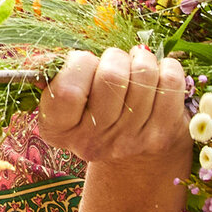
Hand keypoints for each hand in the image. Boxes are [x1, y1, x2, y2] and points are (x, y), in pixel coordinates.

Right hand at [37, 47, 190, 173]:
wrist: (133, 154)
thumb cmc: (94, 107)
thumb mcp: (64, 95)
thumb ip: (52, 73)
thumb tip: (41, 61)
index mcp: (58, 129)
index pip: (67, 90)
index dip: (78, 64)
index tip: (84, 63)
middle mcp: (91, 142)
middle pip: (111, 77)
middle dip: (114, 57)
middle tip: (114, 63)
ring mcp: (129, 142)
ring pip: (144, 74)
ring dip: (141, 59)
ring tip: (135, 67)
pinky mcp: (161, 135)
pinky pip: (170, 81)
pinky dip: (166, 67)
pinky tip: (157, 77)